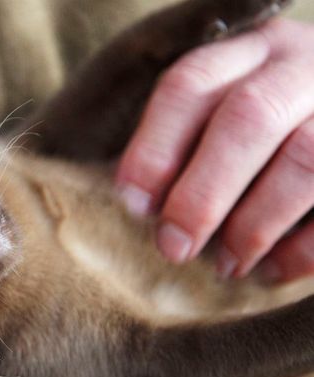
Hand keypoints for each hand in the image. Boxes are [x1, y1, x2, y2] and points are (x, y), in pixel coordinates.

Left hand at [115, 18, 313, 282]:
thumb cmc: (260, 130)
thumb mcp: (224, 113)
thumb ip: (187, 144)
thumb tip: (143, 208)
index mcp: (250, 53)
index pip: (192, 84)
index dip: (154, 148)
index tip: (133, 205)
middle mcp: (302, 68)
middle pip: (250, 116)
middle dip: (203, 192)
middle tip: (173, 247)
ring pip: (305, 157)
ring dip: (255, 223)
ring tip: (225, 264)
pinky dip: (303, 248)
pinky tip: (271, 269)